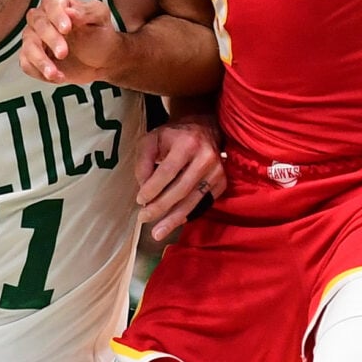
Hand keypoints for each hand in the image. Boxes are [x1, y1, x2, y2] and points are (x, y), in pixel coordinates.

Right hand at [20, 0, 122, 84]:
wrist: (102, 59)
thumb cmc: (99, 34)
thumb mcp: (100, 18)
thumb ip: (87, 12)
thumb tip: (70, 10)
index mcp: (58, 4)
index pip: (51, 4)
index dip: (57, 16)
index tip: (66, 28)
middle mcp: (43, 19)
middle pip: (38, 24)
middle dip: (50, 39)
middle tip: (63, 53)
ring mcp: (35, 39)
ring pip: (28, 46)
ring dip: (40, 60)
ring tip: (54, 73)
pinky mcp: (33, 58)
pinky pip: (27, 64)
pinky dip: (39, 72)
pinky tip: (57, 76)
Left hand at [135, 117, 224, 240]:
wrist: (205, 129)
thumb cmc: (174, 136)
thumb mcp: (152, 139)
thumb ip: (143, 161)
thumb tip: (142, 187)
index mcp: (187, 143)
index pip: (168, 171)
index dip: (153, 188)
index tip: (139, 200)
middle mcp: (206, 158)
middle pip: (181, 189)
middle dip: (160, 207)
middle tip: (143, 219)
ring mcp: (217, 172)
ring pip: (193, 201)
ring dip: (173, 219)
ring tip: (158, 232)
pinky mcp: (222, 183)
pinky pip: (202, 204)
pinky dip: (186, 214)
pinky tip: (174, 222)